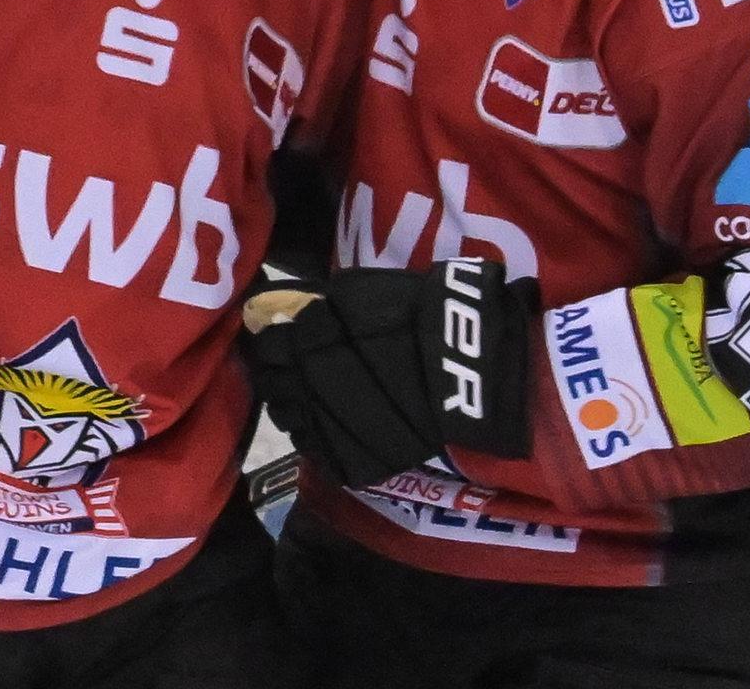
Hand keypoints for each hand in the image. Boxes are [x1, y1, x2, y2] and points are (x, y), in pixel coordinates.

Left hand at [247, 260, 534, 486]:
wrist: (479, 378)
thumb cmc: (437, 322)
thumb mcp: (381, 292)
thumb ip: (337, 303)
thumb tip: (300, 307)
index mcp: (319, 331)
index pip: (270, 341)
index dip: (273, 341)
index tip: (280, 340)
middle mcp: (313, 376)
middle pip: (273, 380)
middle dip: (278, 374)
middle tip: (289, 371)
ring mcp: (327, 421)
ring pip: (287, 416)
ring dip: (292, 405)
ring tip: (308, 399)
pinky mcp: (346, 458)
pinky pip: (314, 448)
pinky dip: (315, 436)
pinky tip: (327, 425)